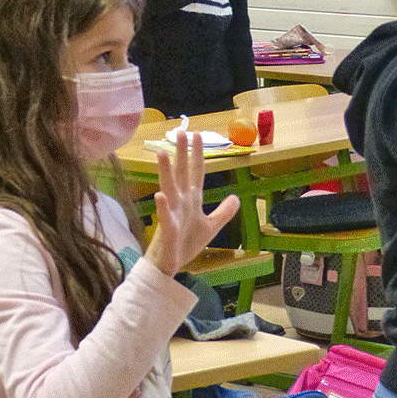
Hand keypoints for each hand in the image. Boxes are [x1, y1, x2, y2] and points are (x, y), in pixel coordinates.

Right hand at [144, 131, 239, 277]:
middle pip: (182, 173)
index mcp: (192, 199)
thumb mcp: (211, 226)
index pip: (196, 172)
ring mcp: (172, 214)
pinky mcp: (168, 229)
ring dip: (166, 172)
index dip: (197, 154)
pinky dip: (162, 206)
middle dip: (181, 153)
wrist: (170, 265)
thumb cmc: (185, 243)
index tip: (198, 136)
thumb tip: (236, 197)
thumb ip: (223, 212)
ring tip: (162, 154)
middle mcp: (181, 202)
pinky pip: (165, 216)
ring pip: (169, 188)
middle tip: (181, 132)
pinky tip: (160, 195)